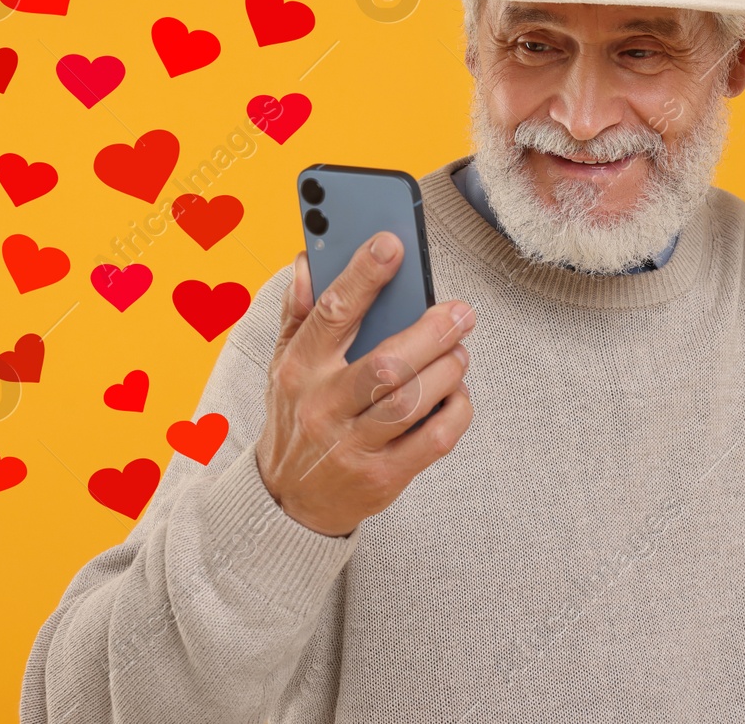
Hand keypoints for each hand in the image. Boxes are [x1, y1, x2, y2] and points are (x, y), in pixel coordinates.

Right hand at [255, 234, 475, 537]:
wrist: (288, 501)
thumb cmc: (297, 416)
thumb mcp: (284, 363)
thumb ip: (299, 310)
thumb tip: (307, 259)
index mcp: (300, 368)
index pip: (333, 313)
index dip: (363, 275)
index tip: (392, 244)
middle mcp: (324, 406)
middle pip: (386, 363)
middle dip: (432, 332)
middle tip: (461, 312)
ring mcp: (353, 445)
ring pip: (413, 401)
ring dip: (448, 370)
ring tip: (459, 350)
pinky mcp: (383, 476)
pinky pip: (434, 439)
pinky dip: (457, 410)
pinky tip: (457, 393)